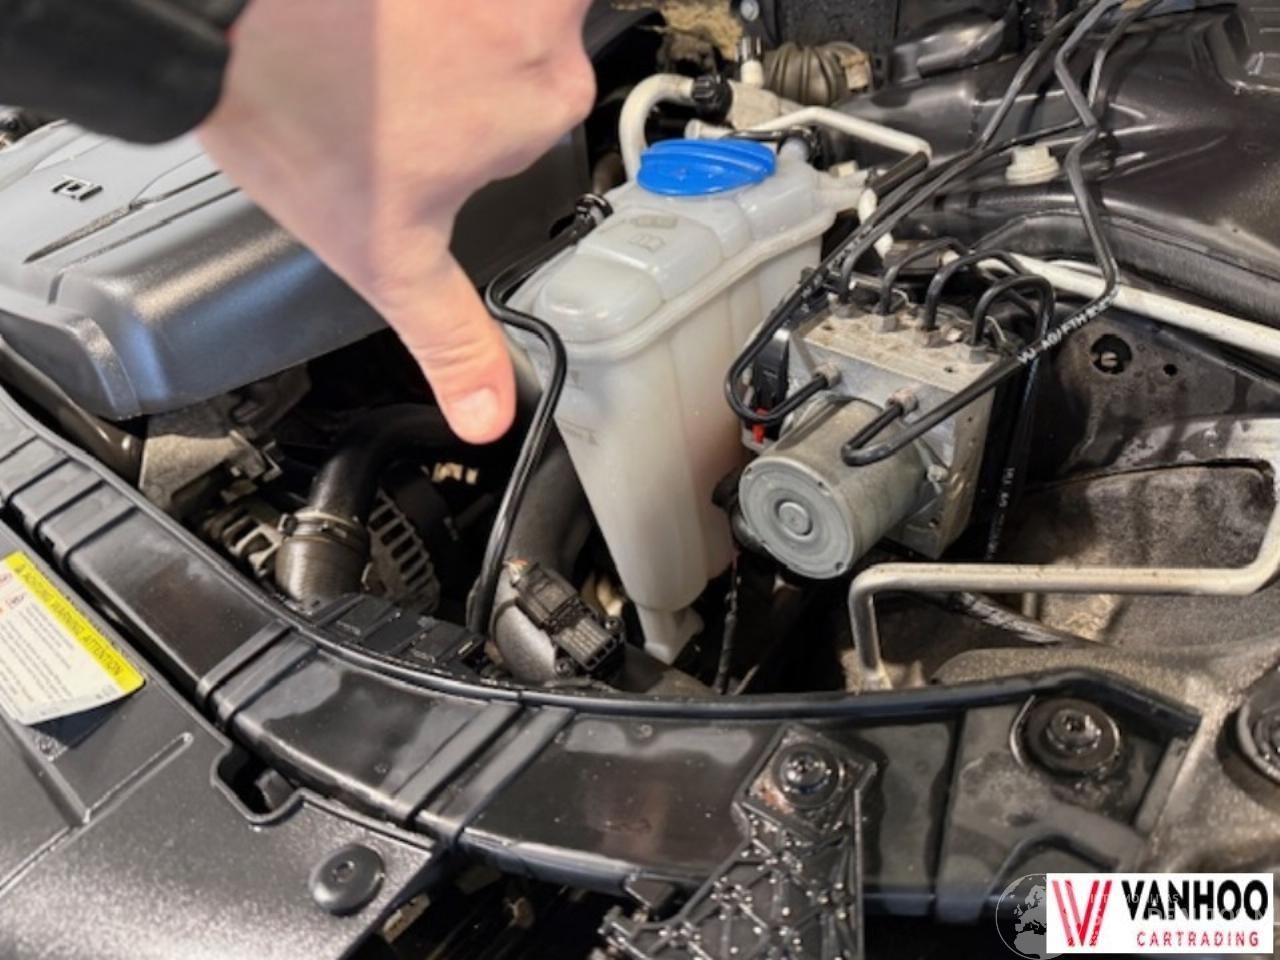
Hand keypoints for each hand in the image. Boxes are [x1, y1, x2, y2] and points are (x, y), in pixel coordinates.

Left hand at [198, 0, 595, 442]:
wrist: (217, 6)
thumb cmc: (292, 108)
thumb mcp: (383, 256)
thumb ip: (449, 335)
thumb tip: (490, 415)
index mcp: (542, 105)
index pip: (527, 124)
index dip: (465, 134)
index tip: (412, 128)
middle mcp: (542, 18)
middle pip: (517, 55)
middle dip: (457, 71)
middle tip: (387, 86)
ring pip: (492, 7)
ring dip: (443, 23)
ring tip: (378, 41)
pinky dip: (425, 6)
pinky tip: (375, 17)